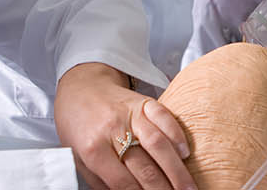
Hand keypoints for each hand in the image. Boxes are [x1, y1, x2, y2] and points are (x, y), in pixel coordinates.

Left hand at [53, 63, 194, 189]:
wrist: (79, 87)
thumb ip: (102, 181)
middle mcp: (112, 131)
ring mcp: (129, 114)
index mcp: (92, 149)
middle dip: (164, 189)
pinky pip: (164, 117)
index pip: (123, 182)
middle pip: (145, 166)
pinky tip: (185, 153)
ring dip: (177, 170)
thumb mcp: (79, 158)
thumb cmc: (78, 126)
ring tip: (188, 188)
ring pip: (158, 144)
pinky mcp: (143, 102)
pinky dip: (177, 135)